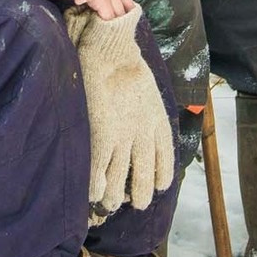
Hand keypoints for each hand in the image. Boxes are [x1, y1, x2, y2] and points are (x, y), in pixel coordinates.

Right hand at [65, 6, 177, 214]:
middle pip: (144, 178)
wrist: (111, 51)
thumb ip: (148, 112)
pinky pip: (99, 171)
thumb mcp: (149, 91)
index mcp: (159, 124)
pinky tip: (92, 194)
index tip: (158, 187)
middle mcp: (144, 137)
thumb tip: (143, 124)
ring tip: (109, 205)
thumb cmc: (127, 64)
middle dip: (140, 195)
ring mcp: (123, 139)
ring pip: (120, 181)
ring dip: (114, 197)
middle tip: (135, 203)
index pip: (165, 161)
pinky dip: (95, 186)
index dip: (161, 177)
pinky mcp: (102, 137)